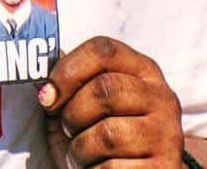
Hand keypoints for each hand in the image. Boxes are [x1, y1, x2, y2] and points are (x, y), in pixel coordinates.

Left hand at [39, 36, 183, 167]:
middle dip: (73, 113)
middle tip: (67, 129)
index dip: (68, 70)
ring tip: (81, 154)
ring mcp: (167, 134)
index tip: (47, 95)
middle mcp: (161, 97)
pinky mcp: (164, 168)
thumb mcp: (83, 104)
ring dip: (80, 149)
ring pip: (109, 133)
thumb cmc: (100, 138)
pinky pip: (115, 168)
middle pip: (104, 89)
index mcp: (141, 70)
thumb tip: (40, 74)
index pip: (102, 49)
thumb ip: (66, 84)